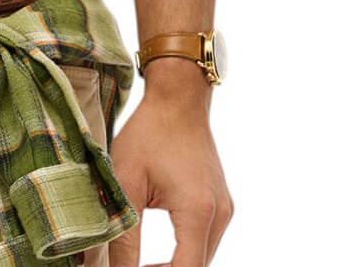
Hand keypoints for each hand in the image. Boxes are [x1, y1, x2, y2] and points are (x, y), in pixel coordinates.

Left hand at [108, 77, 233, 265]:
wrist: (178, 98)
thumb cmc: (149, 133)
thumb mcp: (126, 181)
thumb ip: (123, 234)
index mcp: (198, 211)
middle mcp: (219, 214)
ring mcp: (224, 209)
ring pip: (202, 259)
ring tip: (140, 266)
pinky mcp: (221, 204)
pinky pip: (205, 242)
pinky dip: (185, 254)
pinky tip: (159, 255)